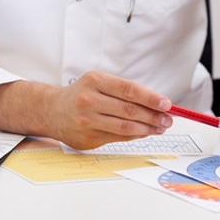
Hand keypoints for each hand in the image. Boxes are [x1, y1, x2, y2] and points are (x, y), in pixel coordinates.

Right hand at [48, 71, 172, 148]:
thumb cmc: (81, 94)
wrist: (52, 110)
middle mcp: (89, 100)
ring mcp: (87, 121)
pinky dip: (135, 135)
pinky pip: (118, 137)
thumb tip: (156, 103)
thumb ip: (124, 91)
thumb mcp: (98, 82)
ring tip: (159, 128)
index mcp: (95, 81)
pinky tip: (144, 132)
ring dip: (147, 129)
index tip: (166, 104)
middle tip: (167, 119)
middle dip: (153, 116)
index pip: (129, 90)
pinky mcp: (88, 138)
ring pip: (125, 127)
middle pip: (129, 110)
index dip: (151, 98)